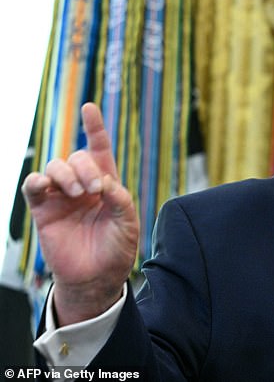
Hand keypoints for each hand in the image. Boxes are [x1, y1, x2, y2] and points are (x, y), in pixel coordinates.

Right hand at [22, 103, 138, 325]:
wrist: (96, 278)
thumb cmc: (116, 249)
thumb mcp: (128, 223)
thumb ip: (120, 199)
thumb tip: (103, 181)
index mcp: (106, 185)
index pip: (99, 150)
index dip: (94, 128)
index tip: (89, 108)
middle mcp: (83, 186)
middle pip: (77, 157)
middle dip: (86, 166)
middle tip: (94, 189)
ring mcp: (62, 197)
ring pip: (54, 167)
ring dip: (65, 174)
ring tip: (77, 193)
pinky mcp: (43, 210)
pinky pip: (33, 187)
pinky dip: (36, 181)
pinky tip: (44, 186)